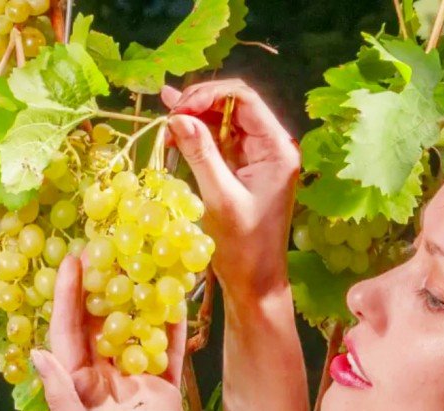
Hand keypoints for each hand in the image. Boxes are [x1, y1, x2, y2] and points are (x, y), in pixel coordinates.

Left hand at [31, 255, 202, 410]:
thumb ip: (63, 398)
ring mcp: (137, 385)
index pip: (70, 334)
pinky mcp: (166, 391)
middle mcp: (104, 383)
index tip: (72, 261)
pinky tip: (178, 295)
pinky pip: (168, 349)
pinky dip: (172, 323)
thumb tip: (40, 353)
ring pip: (135, 330)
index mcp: (79, 391)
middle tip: (109, 247)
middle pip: (102, 325)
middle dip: (103, 288)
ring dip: (138, 298)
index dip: (69, 298)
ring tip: (143, 260)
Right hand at [162, 79, 300, 302]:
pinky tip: (174, 129)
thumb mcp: (220, 198)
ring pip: (224, 122)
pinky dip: (198, 136)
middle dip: (199, 104)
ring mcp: (258, 158)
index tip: (178, 108)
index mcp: (277, 149)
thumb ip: (201, 153)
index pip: (244, 99)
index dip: (209, 94)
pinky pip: (220, 142)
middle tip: (168, 115)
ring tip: (165, 124)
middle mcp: (272, 147)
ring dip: (195, 119)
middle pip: (234, 105)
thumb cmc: (244, 247)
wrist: (255, 282)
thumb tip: (178, 116)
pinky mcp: (244, 170)